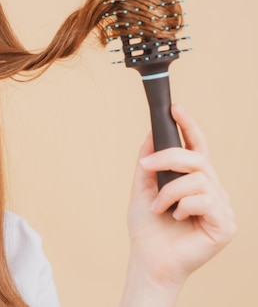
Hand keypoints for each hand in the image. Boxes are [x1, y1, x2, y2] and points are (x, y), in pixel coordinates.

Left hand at [122, 104, 235, 305]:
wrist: (149, 260)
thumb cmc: (147, 229)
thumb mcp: (142, 189)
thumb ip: (148, 163)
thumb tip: (150, 134)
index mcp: (194, 182)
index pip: (197, 148)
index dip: (189, 127)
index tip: (176, 108)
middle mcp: (212, 191)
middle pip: (198, 159)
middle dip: (169, 157)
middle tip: (146, 167)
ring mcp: (221, 208)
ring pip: (199, 179)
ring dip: (170, 191)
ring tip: (158, 207)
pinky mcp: (225, 225)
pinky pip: (205, 200)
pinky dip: (182, 205)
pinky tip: (175, 218)